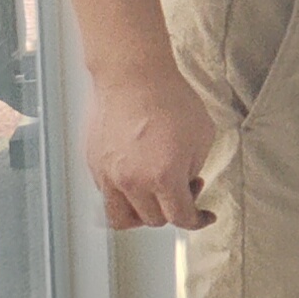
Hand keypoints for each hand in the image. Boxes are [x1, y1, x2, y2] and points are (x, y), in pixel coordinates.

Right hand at [87, 54, 215, 231]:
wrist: (132, 76)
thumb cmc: (170, 99)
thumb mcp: (202, 136)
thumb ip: (193, 169)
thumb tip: (185, 184)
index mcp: (163, 177)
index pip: (180, 217)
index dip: (197, 221)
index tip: (204, 216)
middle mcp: (132, 183)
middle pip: (152, 220)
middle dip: (172, 209)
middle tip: (185, 187)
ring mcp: (108, 176)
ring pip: (121, 218)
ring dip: (141, 215)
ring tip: (154, 196)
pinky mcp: (94, 165)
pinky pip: (107, 196)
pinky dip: (123, 196)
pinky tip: (138, 176)